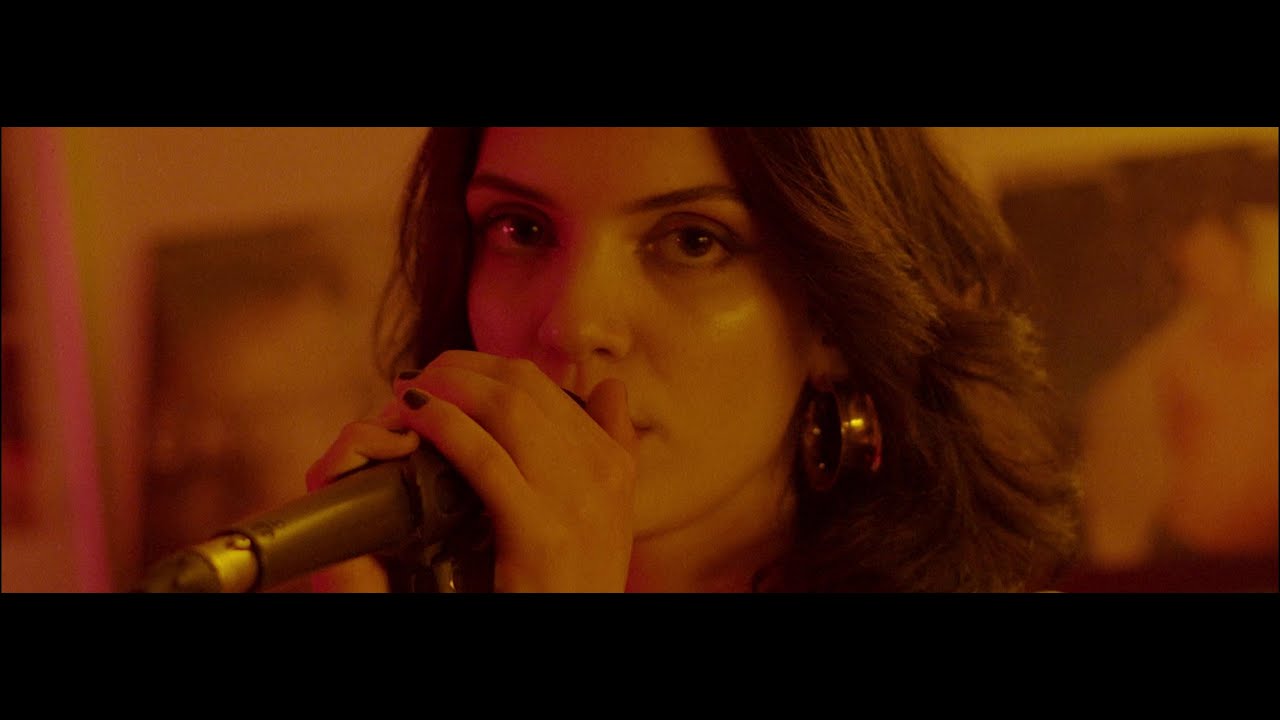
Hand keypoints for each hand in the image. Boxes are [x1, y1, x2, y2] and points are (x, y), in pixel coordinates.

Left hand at [306, 350, 638, 591]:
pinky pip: (485, 458)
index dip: (487, 367)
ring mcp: (577, 502)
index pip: (545, 385)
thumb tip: (610, 387)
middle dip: (461, 369)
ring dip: (447, 388)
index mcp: (615, 463)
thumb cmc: (572, 582)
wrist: (571, 634)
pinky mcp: (541, 533)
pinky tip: (416, 418)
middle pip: (523, 386)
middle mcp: (603, 474)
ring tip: (407, 394)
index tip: (449, 373)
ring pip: (506, 408)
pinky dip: (445, 426)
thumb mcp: (606, 515)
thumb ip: (609, 448)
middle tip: (419, 377)